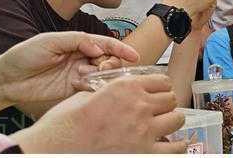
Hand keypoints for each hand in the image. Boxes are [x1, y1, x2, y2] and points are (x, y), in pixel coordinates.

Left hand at [0, 32, 138, 104]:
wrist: (6, 78)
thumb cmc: (24, 55)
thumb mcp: (50, 40)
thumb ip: (76, 39)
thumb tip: (97, 46)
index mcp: (77, 43)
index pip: (104, 43)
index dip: (120, 48)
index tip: (133, 55)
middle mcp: (80, 58)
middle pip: (108, 59)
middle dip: (111, 62)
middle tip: (102, 66)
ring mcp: (77, 74)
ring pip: (101, 75)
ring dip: (100, 75)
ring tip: (86, 75)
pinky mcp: (72, 90)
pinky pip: (90, 89)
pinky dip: (91, 87)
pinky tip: (81, 84)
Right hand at [11, 75, 186, 152]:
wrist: (55, 147)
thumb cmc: (65, 123)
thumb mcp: (88, 94)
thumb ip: (111, 92)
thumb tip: (120, 94)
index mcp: (126, 87)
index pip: (161, 81)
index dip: (160, 87)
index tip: (158, 92)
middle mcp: (139, 105)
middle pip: (171, 99)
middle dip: (166, 104)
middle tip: (159, 110)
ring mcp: (144, 130)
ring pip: (177, 119)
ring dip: (172, 122)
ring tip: (166, 126)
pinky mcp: (144, 152)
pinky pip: (175, 148)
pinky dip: (177, 146)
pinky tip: (172, 145)